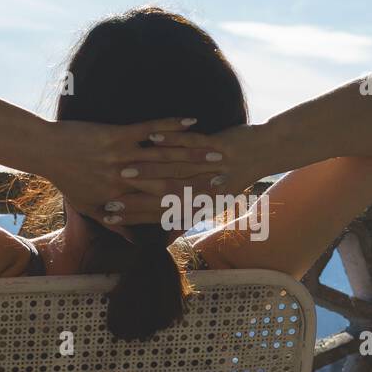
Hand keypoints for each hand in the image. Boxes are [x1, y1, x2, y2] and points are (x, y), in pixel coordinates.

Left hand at [39, 117, 225, 224]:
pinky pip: (149, 130)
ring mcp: (121, 158)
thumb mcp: (88, 207)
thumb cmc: (67, 180)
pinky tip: (191, 120)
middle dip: (199, 179)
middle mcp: (123, 181)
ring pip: (163, 157)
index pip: (159, 205)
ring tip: (219, 151)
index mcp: (120, 198)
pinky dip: (171, 125)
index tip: (212, 204)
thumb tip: (132, 242)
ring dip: (193, 153)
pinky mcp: (116, 136)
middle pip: (168, 182)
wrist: (47, 152)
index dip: (187, 204)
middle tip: (228, 177)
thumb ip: (115, 224)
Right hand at [98, 124, 265, 226]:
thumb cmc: (230, 176)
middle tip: (107, 199)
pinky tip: (152, 137)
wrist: (264, 152)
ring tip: (122, 169)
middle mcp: (205, 193)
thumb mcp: (208, 201)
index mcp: (199, 206)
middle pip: (164, 198)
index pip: (159, 214)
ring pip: (175, 173)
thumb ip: (182, 216)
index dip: (133, 216)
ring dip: (148, 171)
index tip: (108, 216)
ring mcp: (211, 170)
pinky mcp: (218, 148)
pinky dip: (173, 140)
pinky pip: (192, 144)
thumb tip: (161, 234)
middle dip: (134, 199)